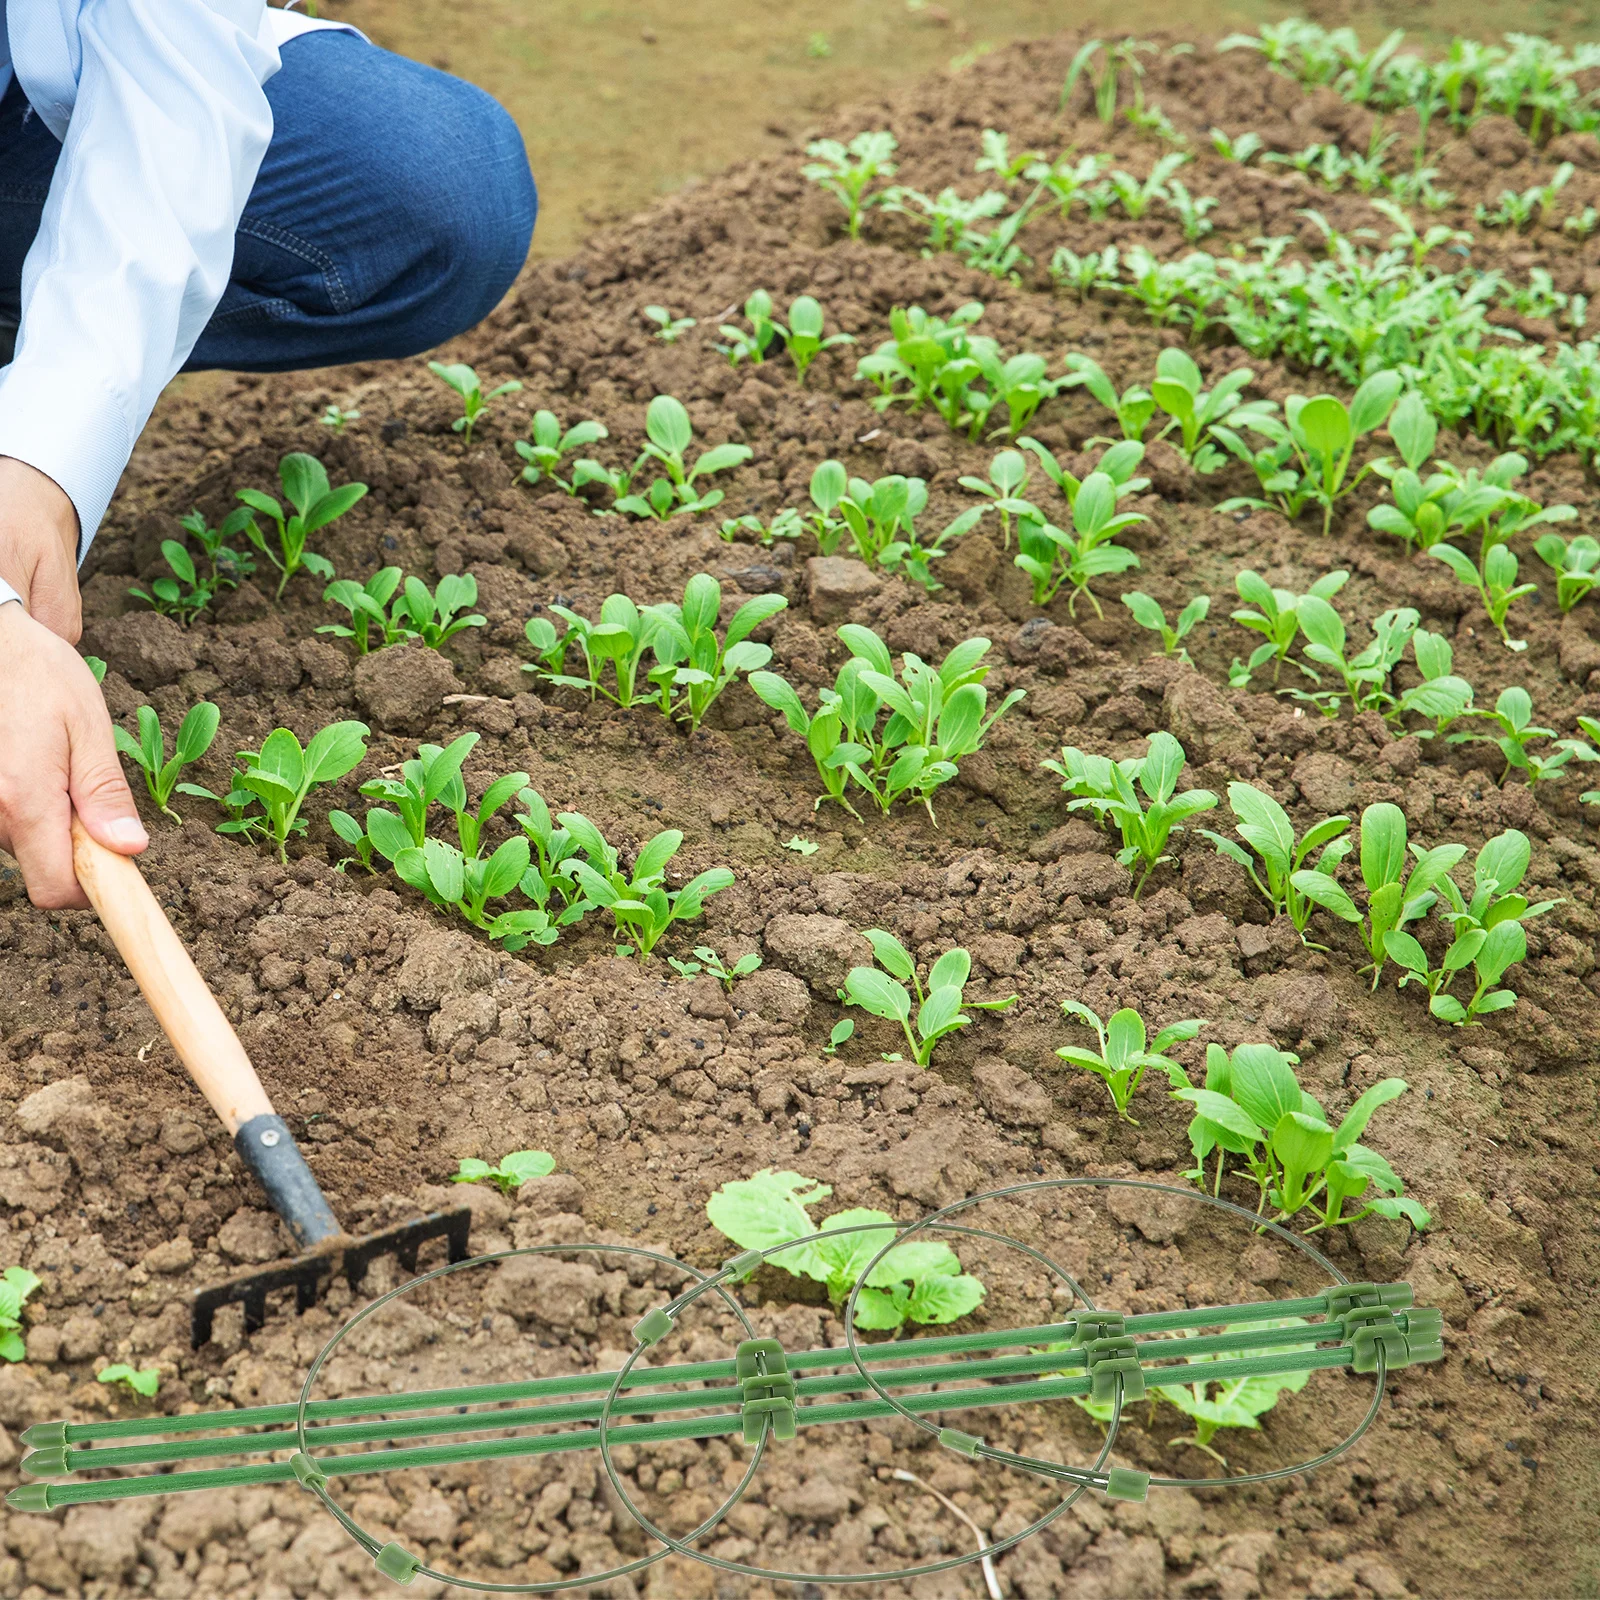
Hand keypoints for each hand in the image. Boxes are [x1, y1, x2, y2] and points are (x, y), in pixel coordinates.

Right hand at [0, 460, 146, 906]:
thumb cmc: (38, 674)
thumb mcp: (89, 727)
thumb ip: (105, 793)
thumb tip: (128, 849)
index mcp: (26, 801)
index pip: (55, 890)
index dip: (90, 889)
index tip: (113, 864)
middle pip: (38, 866)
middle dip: (69, 843)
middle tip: (81, 784)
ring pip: (18, 842)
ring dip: (43, 817)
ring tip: (48, 760)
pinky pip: (0, 818)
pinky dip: (19, 802)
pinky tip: (25, 762)